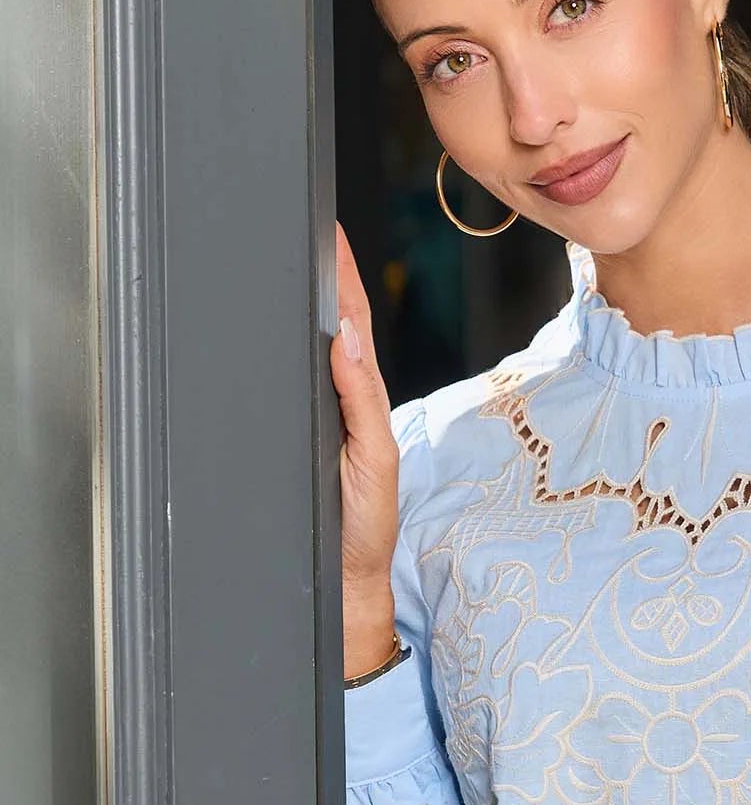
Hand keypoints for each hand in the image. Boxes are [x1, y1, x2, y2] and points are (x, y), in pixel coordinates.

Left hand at [331, 221, 398, 674]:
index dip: (338, 281)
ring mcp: (366, 428)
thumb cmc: (342, 527)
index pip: (343, 332)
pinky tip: (341, 330)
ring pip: (354, 355)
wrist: (351, 578)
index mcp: (346, 405)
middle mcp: (356, 410)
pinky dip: (352, 363)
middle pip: (351, 331)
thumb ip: (347, 399)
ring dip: (346, 302)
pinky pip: (359, 399)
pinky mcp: (371, 451)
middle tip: (326, 225)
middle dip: (340, 274)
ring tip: (331, 254)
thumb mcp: (347, 460)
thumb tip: (342, 341)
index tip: (326, 235)